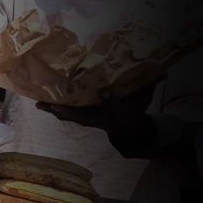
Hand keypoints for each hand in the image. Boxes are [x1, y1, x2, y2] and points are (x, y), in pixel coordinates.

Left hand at [37, 82, 157, 154]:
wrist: (128, 130)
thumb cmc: (133, 110)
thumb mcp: (143, 98)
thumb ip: (151, 84)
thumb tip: (164, 72)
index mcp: (116, 113)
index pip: (114, 107)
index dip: (110, 101)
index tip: (105, 93)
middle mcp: (100, 118)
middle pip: (83, 116)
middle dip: (70, 111)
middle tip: (54, 106)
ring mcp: (89, 119)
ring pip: (70, 116)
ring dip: (55, 110)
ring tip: (39, 104)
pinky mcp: (81, 117)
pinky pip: (66, 113)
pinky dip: (53, 108)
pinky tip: (40, 103)